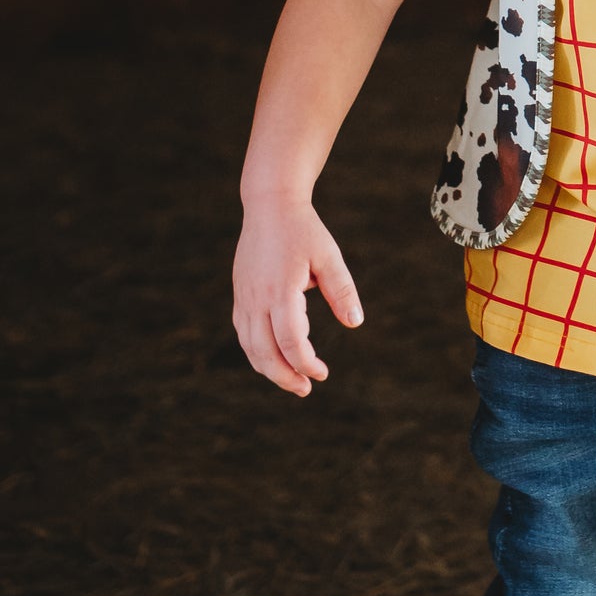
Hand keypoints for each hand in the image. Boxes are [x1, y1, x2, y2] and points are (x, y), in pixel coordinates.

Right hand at [232, 197, 363, 395]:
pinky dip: (257, 352)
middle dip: (285, 376)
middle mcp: (257, 298)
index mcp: (281, 290)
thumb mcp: (329, 257)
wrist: (269, 206)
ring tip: (292, 381)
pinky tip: (274, 358)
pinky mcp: (240, 294)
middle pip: (265, 352)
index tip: (322, 373)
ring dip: (269, 369)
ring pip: (250, 346)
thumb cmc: (304, 231)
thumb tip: (355, 322)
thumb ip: (342, 290)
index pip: (291, 341)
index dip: (306, 363)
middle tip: (306, 389)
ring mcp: (244, 297)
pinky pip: (244, 333)